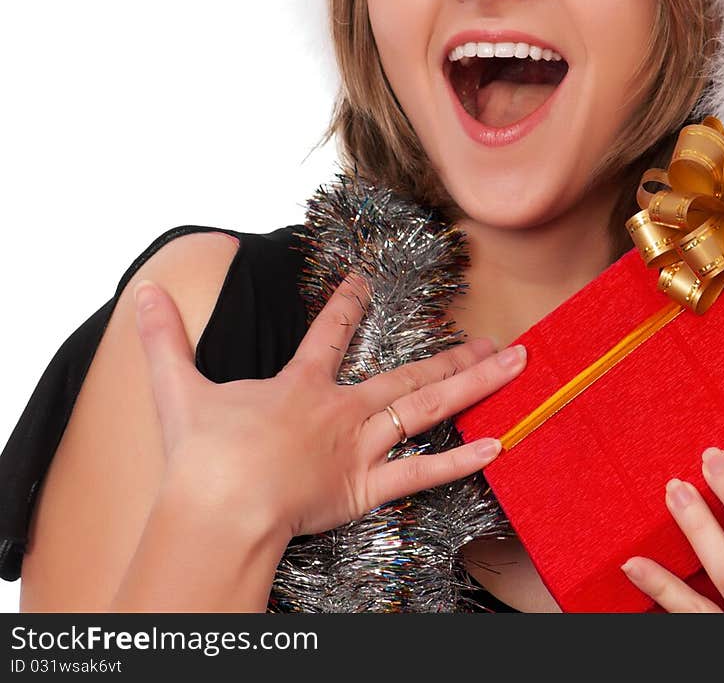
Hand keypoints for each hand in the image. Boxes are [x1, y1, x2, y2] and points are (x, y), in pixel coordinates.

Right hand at [132, 269, 524, 542]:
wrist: (220, 507)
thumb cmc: (203, 456)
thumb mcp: (178, 388)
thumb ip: (165, 339)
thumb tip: (145, 293)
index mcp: (301, 387)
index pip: (331, 334)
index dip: (349, 304)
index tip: (367, 280)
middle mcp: (341, 411)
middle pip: (407, 373)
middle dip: (453, 354)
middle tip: (495, 337)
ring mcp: (359, 448)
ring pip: (427, 409)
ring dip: (474, 386)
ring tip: (514, 366)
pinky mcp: (364, 488)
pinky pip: (421, 473)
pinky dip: (460, 460)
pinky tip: (497, 447)